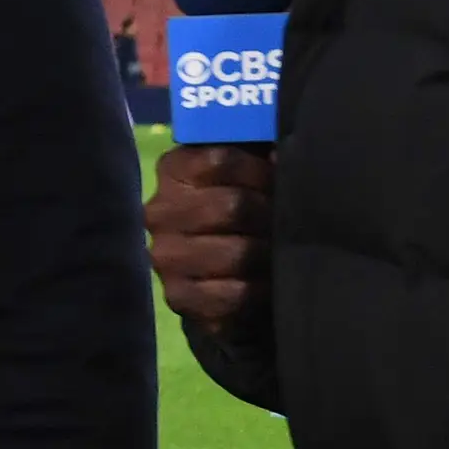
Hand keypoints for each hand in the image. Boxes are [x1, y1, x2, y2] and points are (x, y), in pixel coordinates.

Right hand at [146, 143, 274, 336]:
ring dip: (268, 254)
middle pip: (233, 206)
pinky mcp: (178, 297)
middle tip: (290, 223)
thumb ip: (260, 151)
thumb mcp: (245, 172)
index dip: (262, 171)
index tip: (280, 181)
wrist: (221, 275)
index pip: (222, 159)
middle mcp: (158, 212)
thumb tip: (283, 152)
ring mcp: (164, 257)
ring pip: (238, 252)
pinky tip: (267, 283)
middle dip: (270, 216)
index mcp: (173, 171)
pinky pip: (235, 293)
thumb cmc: (240, 212)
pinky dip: (260, 289)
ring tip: (280, 253)